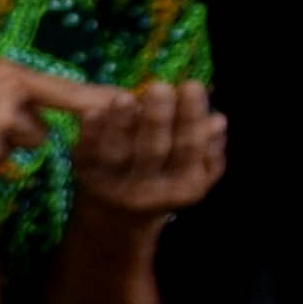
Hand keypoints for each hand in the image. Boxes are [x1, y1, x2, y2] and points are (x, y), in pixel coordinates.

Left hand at [71, 75, 227, 219]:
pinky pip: (87, 152)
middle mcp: (147, 191)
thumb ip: (208, 148)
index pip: (189, 148)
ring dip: (120, 123)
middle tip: (159, 87)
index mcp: (183, 186)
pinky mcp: (85, 176)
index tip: (191, 85)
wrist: (118, 218)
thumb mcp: (195, 170)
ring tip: (124, 97)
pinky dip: (90, 132)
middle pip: (152, 151)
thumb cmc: (166, 178)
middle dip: (156, 119)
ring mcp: (113, 185)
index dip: (190, 118)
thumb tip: (217, 121)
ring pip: (116, 153)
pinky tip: (94, 111)